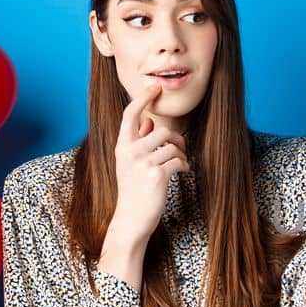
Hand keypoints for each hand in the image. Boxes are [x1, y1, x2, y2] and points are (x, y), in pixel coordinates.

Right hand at [109, 81, 188, 242]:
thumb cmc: (134, 189)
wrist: (131, 219)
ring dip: (181, 154)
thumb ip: (139, 140)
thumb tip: (149, 120)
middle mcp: (129, 151)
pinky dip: (184, 166)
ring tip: (179, 165)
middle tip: (179, 151)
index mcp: (121, 146)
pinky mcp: (156, 175)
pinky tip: (181, 172)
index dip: (143, 99)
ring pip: (172, 145)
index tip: (154, 87)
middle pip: (162, 130)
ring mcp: (142, 163)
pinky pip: (178, 160)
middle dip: (176, 140)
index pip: (129, 115)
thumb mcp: (130, 162)